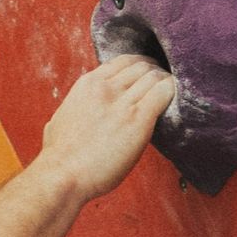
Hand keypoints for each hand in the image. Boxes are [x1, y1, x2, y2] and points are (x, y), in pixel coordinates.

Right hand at [35, 55, 175, 202]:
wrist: (63, 175)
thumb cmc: (59, 156)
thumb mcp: (60, 119)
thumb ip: (74, 108)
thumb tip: (76, 111)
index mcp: (88, 84)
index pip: (123, 61)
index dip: (140, 66)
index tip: (147, 76)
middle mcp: (106, 88)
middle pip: (142, 66)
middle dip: (156, 73)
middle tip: (163, 86)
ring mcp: (122, 102)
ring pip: (155, 77)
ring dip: (166, 83)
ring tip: (171, 95)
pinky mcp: (138, 120)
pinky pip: (164, 93)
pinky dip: (173, 92)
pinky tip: (177, 100)